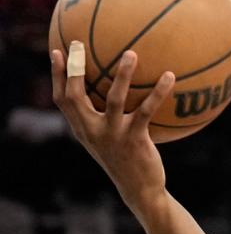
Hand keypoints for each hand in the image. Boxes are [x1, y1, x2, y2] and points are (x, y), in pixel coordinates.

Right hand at [51, 43, 173, 216]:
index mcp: (84, 130)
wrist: (140, 191)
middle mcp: (93, 132)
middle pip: (76, 96)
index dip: (57, 76)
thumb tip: (112, 91)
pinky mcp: (135, 139)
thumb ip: (104, 119)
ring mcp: (114, 135)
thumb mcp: (110, 142)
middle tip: (79, 42)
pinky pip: (147, 110)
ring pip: (114, 99)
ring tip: (132, 53)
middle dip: (75, 68)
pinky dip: (158, 92)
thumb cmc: (127, 162)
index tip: (56, 52)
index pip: (62, 101)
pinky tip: (170, 76)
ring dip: (122, 75)